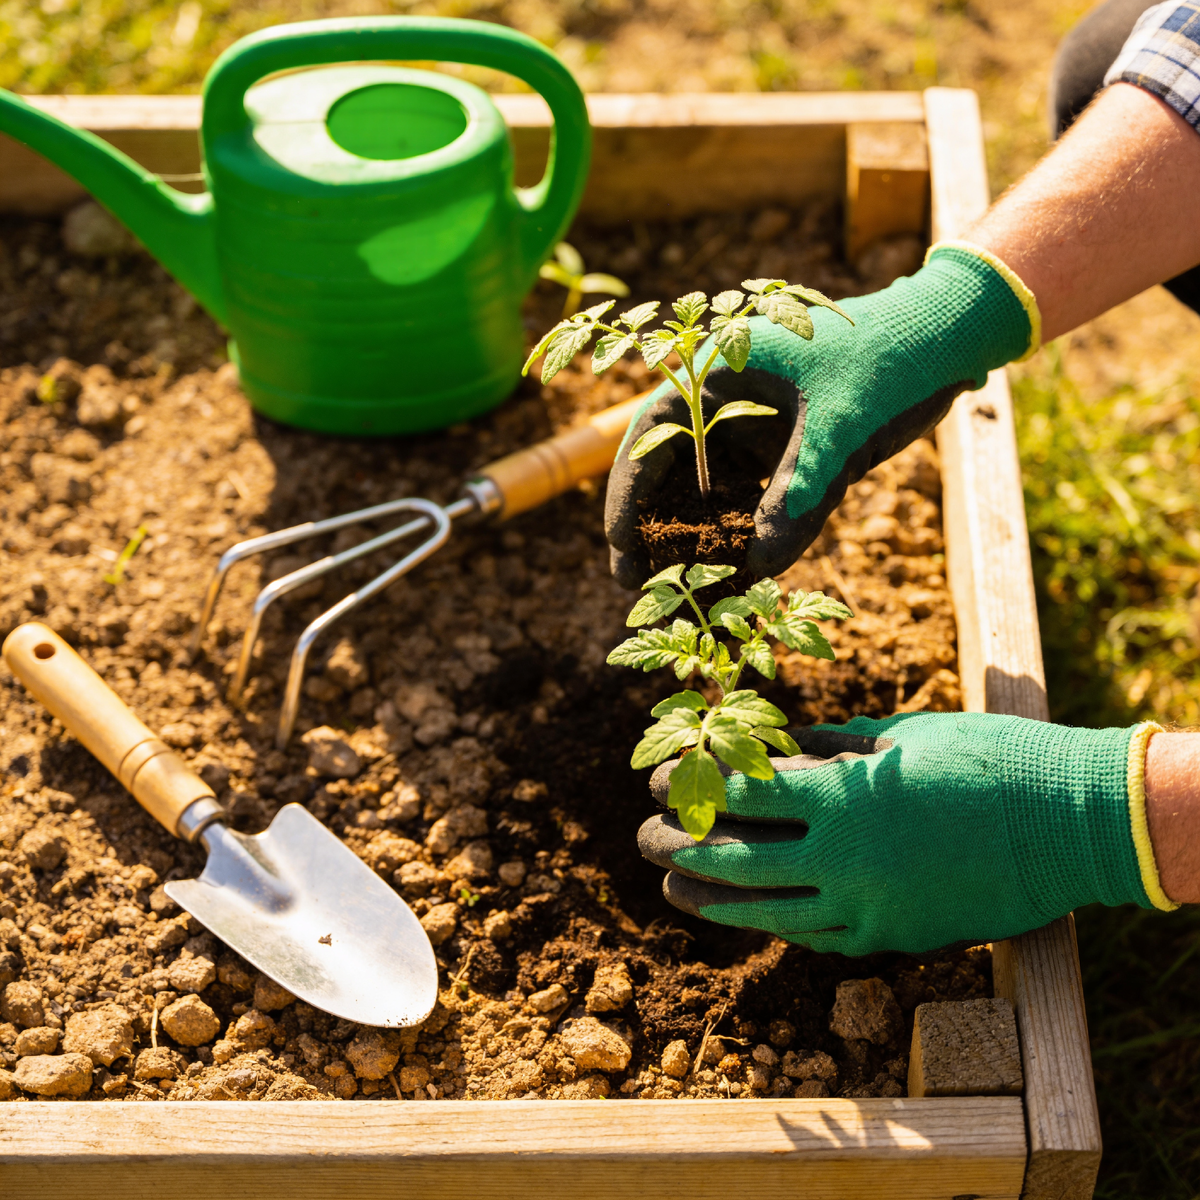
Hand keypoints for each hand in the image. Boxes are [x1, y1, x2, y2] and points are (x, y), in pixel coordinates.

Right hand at [604, 244, 1036, 587]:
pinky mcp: (785, 447)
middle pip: (671, 468)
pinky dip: (744, 531)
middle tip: (636, 584)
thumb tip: (758, 564)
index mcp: (720, 370)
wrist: (947, 339)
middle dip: (655, 525)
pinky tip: (736, 571)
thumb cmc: (888, 361)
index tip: (619, 548)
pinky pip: (752, 497)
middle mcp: (728, 400)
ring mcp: (756, 425)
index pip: (652, 436)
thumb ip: (798, 490)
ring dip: (697, 536)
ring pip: (709, 488)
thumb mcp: (841, 425)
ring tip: (680, 587)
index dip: (629, 495)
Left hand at [637, 711, 1172, 955]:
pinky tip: (749, 917)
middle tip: (643, 837)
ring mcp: (867, 905)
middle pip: (739, 856)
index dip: (695, 785)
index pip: (744, 793)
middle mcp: (843, 857)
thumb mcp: (900, 734)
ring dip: (714, 898)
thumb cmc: (985, 758)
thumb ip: (832, 749)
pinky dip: (777, 925)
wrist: (1066, 822)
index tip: (659, 779)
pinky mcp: (893, 936)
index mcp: (842, 794)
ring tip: (673, 887)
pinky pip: (818, 937)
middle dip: (682, 845)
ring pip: (769, 908)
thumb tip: (781, 751)